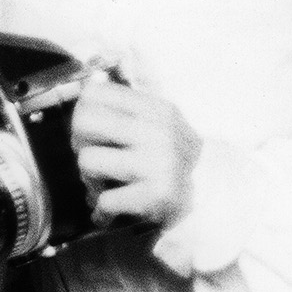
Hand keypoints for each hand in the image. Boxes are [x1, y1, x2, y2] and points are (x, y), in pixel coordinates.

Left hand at [70, 81, 201, 230]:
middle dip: (79, 143)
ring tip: (104, 185)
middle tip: (93, 157)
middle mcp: (158, 131)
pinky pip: (104, 199)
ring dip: (89, 179)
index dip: (82, 112)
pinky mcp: (158, 195)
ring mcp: (159, 163)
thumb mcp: (156, 123)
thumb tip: (89, 81)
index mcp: (155, 109)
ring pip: (87, 161)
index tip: (91, 130)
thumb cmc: (171, 158)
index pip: (94, 93)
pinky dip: (102, 210)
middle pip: (84, 122)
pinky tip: (112, 210)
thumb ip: (123, 105)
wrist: (212, 196)